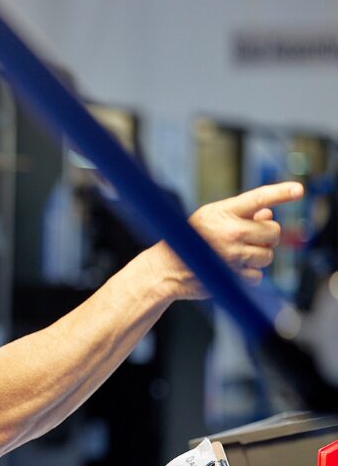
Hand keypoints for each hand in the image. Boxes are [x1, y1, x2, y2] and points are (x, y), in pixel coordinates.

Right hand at [146, 181, 301, 299]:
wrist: (165, 270)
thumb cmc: (187, 241)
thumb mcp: (209, 218)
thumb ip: (240, 214)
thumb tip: (269, 215)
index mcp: (223, 213)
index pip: (258, 198)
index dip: (280, 192)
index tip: (299, 189)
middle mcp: (230, 233)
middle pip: (273, 231)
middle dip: (267, 236)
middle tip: (251, 238)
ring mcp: (233, 256)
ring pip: (268, 255)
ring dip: (258, 256)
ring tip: (236, 255)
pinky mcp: (233, 276)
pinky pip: (258, 275)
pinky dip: (248, 274)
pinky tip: (230, 269)